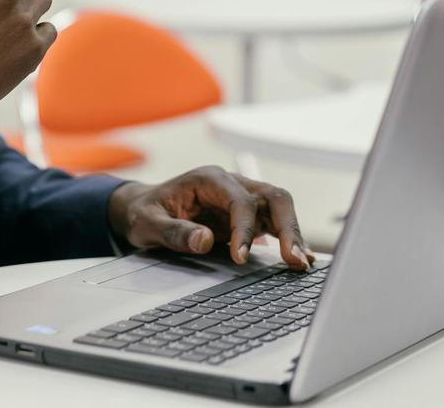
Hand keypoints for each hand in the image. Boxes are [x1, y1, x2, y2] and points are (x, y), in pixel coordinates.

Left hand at [107, 167, 315, 270]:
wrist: (143, 210)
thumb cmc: (145, 213)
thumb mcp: (148, 223)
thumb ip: (174, 232)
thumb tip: (205, 240)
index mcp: (208, 179)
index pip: (240, 200)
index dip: (244, 229)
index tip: (240, 257)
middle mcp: (230, 184)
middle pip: (272, 197)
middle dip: (287, 226)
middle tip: (293, 258)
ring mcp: (242, 199)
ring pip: (279, 209)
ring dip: (293, 234)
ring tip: (301, 263)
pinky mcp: (246, 217)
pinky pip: (274, 224)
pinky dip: (287, 240)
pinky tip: (298, 259)